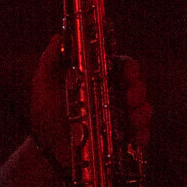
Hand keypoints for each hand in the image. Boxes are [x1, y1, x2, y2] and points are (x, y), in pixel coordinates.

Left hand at [29, 35, 153, 156]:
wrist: (46, 150)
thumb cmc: (44, 115)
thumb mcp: (43, 84)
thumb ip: (50, 60)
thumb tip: (59, 36)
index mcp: (98, 79)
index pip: (122, 66)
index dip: (130, 66)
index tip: (129, 72)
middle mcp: (112, 95)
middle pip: (137, 85)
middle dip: (139, 88)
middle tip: (131, 96)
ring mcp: (120, 117)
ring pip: (143, 108)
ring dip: (143, 111)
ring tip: (133, 117)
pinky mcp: (124, 138)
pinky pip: (141, 135)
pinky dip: (142, 135)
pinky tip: (135, 138)